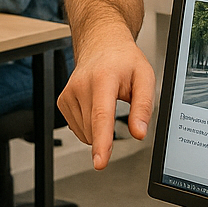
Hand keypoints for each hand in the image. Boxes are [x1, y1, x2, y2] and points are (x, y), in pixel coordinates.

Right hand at [57, 25, 156, 169]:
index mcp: (103, 78)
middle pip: (94, 129)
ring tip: (107, 101)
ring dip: (100, 127)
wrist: (101, 45)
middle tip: (119, 106)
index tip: (100, 162)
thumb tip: (139, 133)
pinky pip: (79, 129)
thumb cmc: (123, 60)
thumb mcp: (145, 77)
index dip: (102, 142)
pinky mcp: (62, 102)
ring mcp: (68, 94)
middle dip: (110, 132)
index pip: (101, 116)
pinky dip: (91, 125)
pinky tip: (95, 105)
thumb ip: (143, 107)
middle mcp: (81, 85)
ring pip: (86, 133)